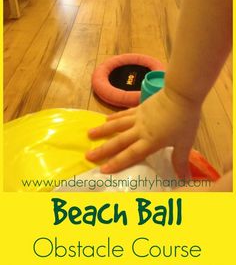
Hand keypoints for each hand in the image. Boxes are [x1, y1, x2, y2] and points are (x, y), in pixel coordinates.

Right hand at [86, 88, 200, 177]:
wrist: (181, 94)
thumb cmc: (184, 119)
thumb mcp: (184, 142)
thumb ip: (180, 161)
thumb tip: (184, 180)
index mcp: (150, 141)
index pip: (131, 154)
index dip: (117, 163)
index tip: (103, 170)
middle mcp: (140, 130)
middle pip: (119, 141)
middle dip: (103, 150)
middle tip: (88, 155)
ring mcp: (138, 117)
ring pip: (116, 125)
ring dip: (102, 130)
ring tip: (89, 134)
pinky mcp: (139, 107)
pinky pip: (123, 114)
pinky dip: (114, 117)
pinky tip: (105, 119)